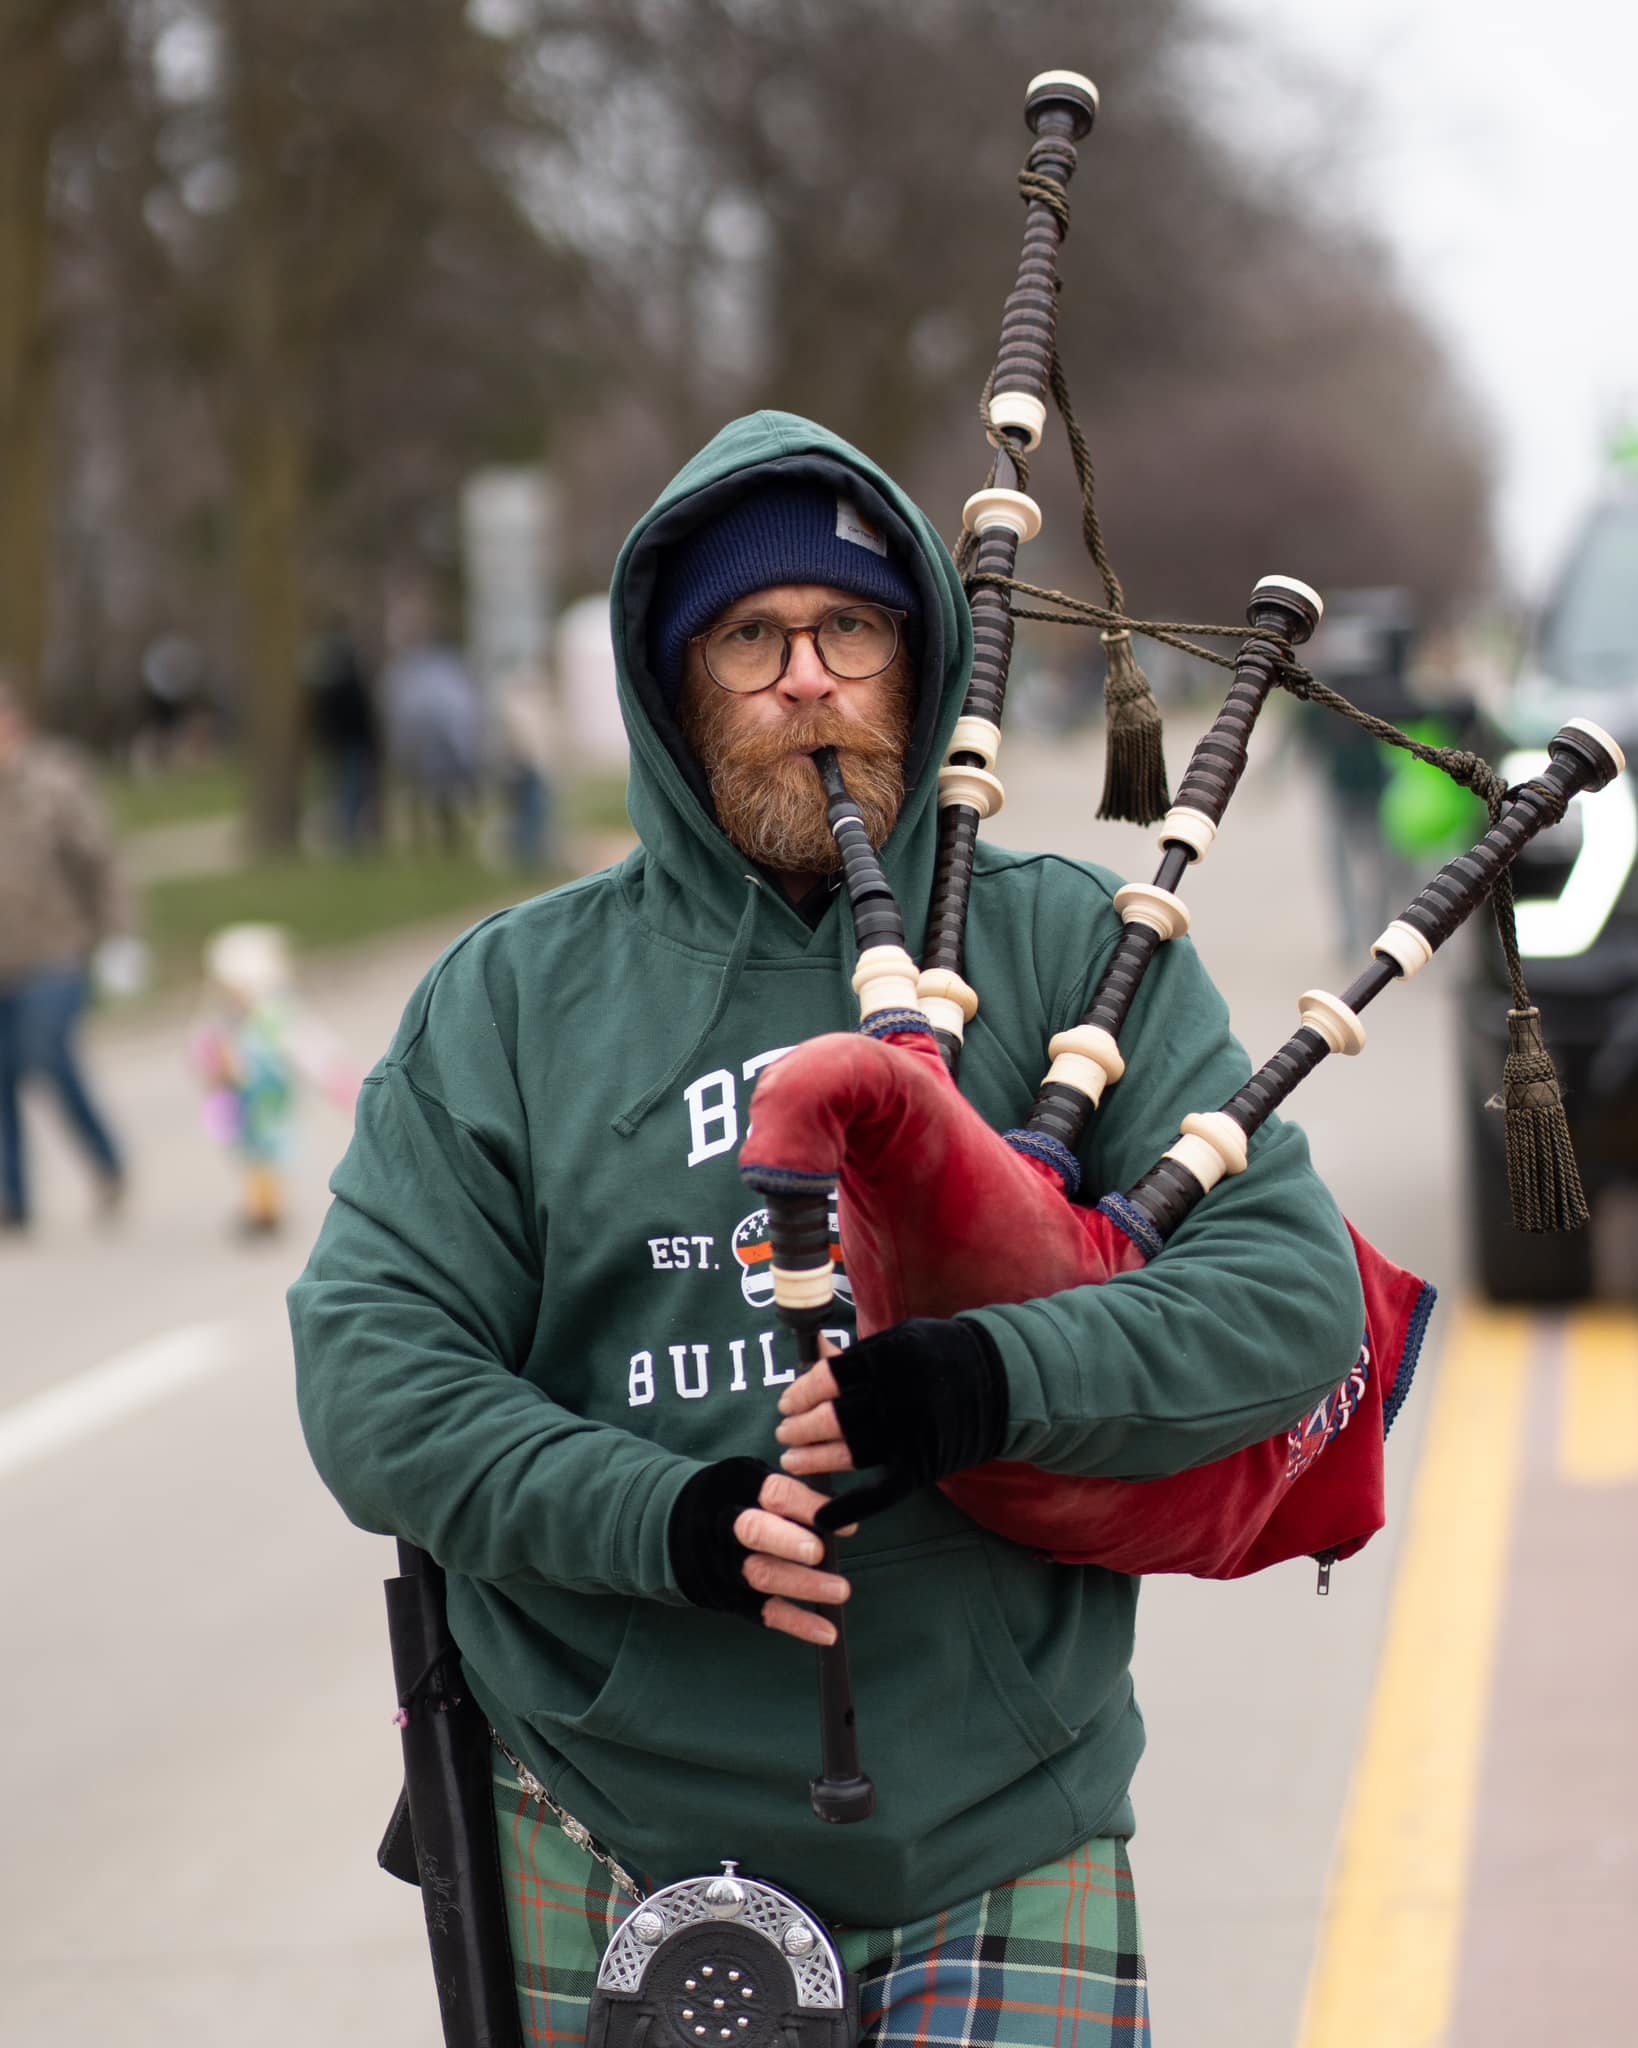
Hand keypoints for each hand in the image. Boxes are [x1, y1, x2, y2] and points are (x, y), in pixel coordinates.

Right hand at [667, 1455, 856, 1646]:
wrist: (680, 1524)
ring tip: (840, 1591)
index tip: (843, 1522)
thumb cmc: (740, 1499)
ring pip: (761, 1575)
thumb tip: (840, 1515)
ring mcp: (725, 1563)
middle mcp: (726, 1524)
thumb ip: (795, 1495)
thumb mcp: (756, 1482)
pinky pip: (762, 1612)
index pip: (773, 1493)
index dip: (809, 1506)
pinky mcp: (728, 1596)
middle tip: (819, 1553)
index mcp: (738, 1487)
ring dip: (802, 1584)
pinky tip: (826, 1631)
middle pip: (753, 1531)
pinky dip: (797, 1624)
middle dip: (787, 1542)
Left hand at [775, 1317, 1010, 1527]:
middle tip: (784, 1433)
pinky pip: (880, 1493)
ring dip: (812, 1460)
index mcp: (887, 1359)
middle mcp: (896, 1396)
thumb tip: (811, 1349)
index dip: (800, 1393)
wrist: (1002, 1381)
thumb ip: (858, 1353)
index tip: (786, 1403)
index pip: (828, 1379)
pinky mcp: (923, 1466)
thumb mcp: (901, 1340)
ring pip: (847, 1453)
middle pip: (831, 1418)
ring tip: (791, 1460)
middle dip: (798, 1429)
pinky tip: (823, 1515)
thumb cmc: (942, 1355)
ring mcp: (910, 1434)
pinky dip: (850, 1507)